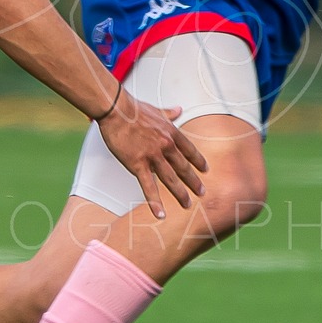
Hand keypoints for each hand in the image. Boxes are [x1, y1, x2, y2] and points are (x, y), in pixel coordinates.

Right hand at [96, 90, 206, 219]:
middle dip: (194, 182)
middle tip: (202, 193)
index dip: (198, 161)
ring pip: (170, 179)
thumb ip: (168, 113)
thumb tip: (178, 109)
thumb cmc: (133, 108)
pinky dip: (155, 202)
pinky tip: (160, 214)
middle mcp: (166, 146)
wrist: (116, 110)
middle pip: (183, 168)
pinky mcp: (137, 164)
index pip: (189, 150)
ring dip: (180, 194)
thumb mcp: (156, 110)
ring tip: (187, 205)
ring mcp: (152, 156)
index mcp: (171, 132)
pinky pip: (148, 187)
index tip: (205, 170)